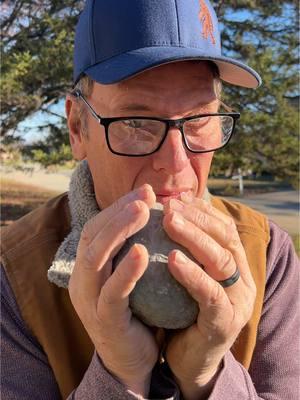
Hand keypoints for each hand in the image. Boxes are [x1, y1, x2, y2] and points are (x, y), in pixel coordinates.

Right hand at [68, 184, 157, 395]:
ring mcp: (89, 301)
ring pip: (95, 258)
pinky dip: (126, 270)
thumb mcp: (131, 276)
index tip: (144, 192)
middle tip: (144, 196)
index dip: (117, 207)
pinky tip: (143, 252)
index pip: (96, 228)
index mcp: (87, 267)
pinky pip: (113, 293)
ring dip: (119, 231)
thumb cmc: (137, 311)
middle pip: (92, 236)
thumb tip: (156, 212)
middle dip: (117, 212)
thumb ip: (134, 248)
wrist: (131, 360)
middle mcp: (81, 280)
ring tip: (143, 211)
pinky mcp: (104, 321)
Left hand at [162, 194, 255, 399]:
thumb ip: (184, 248)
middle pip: (225, 238)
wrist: (189, 359)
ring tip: (169, 221)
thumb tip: (166, 213)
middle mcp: (242, 279)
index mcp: (234, 265)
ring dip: (194, 237)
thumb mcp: (186, 275)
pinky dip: (192, 274)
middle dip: (197, 217)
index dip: (201, 210)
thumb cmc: (182, 310)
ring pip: (221, 261)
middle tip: (168, 205)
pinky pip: (210, 294)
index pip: (222, 227)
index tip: (176, 197)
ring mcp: (237, 301)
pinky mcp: (225, 323)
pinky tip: (172, 259)